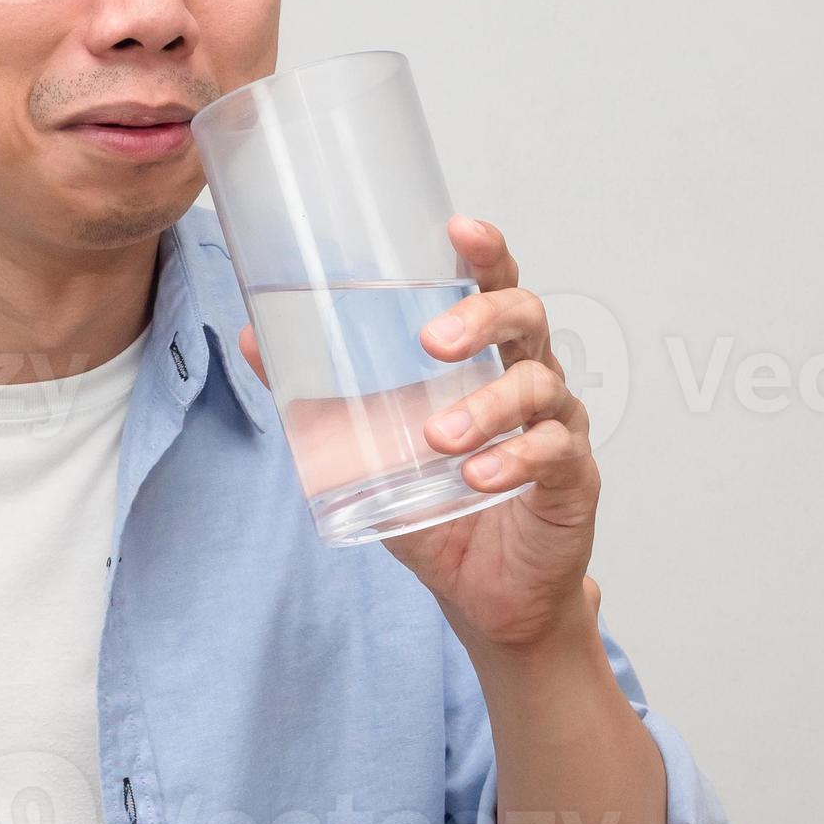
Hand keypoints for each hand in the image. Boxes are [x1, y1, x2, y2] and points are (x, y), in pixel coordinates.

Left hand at [237, 216, 602, 650]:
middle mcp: (530, 380)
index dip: (486, 253)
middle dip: (483, 317)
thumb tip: (252, 337)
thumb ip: (318, 396)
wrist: (485, 595)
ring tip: (438, 438)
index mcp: (488, 359)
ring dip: (483, 407)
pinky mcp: (572, 478)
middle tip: (433, 342)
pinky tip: (478, 478)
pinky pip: (553, 452)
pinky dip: (513, 460)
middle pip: (528, 317)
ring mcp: (559, 426)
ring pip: (536, 386)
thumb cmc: (437, 509)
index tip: (461, 229)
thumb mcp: (365, 451)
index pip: (496, 287)